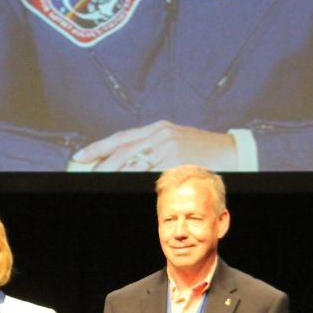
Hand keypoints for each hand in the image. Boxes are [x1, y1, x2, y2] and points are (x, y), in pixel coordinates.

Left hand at [71, 122, 237, 172]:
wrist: (232, 152)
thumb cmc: (204, 150)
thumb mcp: (177, 140)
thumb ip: (154, 146)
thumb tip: (130, 159)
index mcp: (158, 129)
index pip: (121, 138)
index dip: (98, 148)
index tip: (80, 156)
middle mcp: (160, 135)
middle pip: (122, 151)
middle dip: (99, 162)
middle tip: (82, 172)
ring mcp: (168, 148)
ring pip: (131, 163)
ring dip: (111, 173)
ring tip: (96, 180)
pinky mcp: (176, 161)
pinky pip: (149, 173)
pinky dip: (132, 179)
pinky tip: (121, 183)